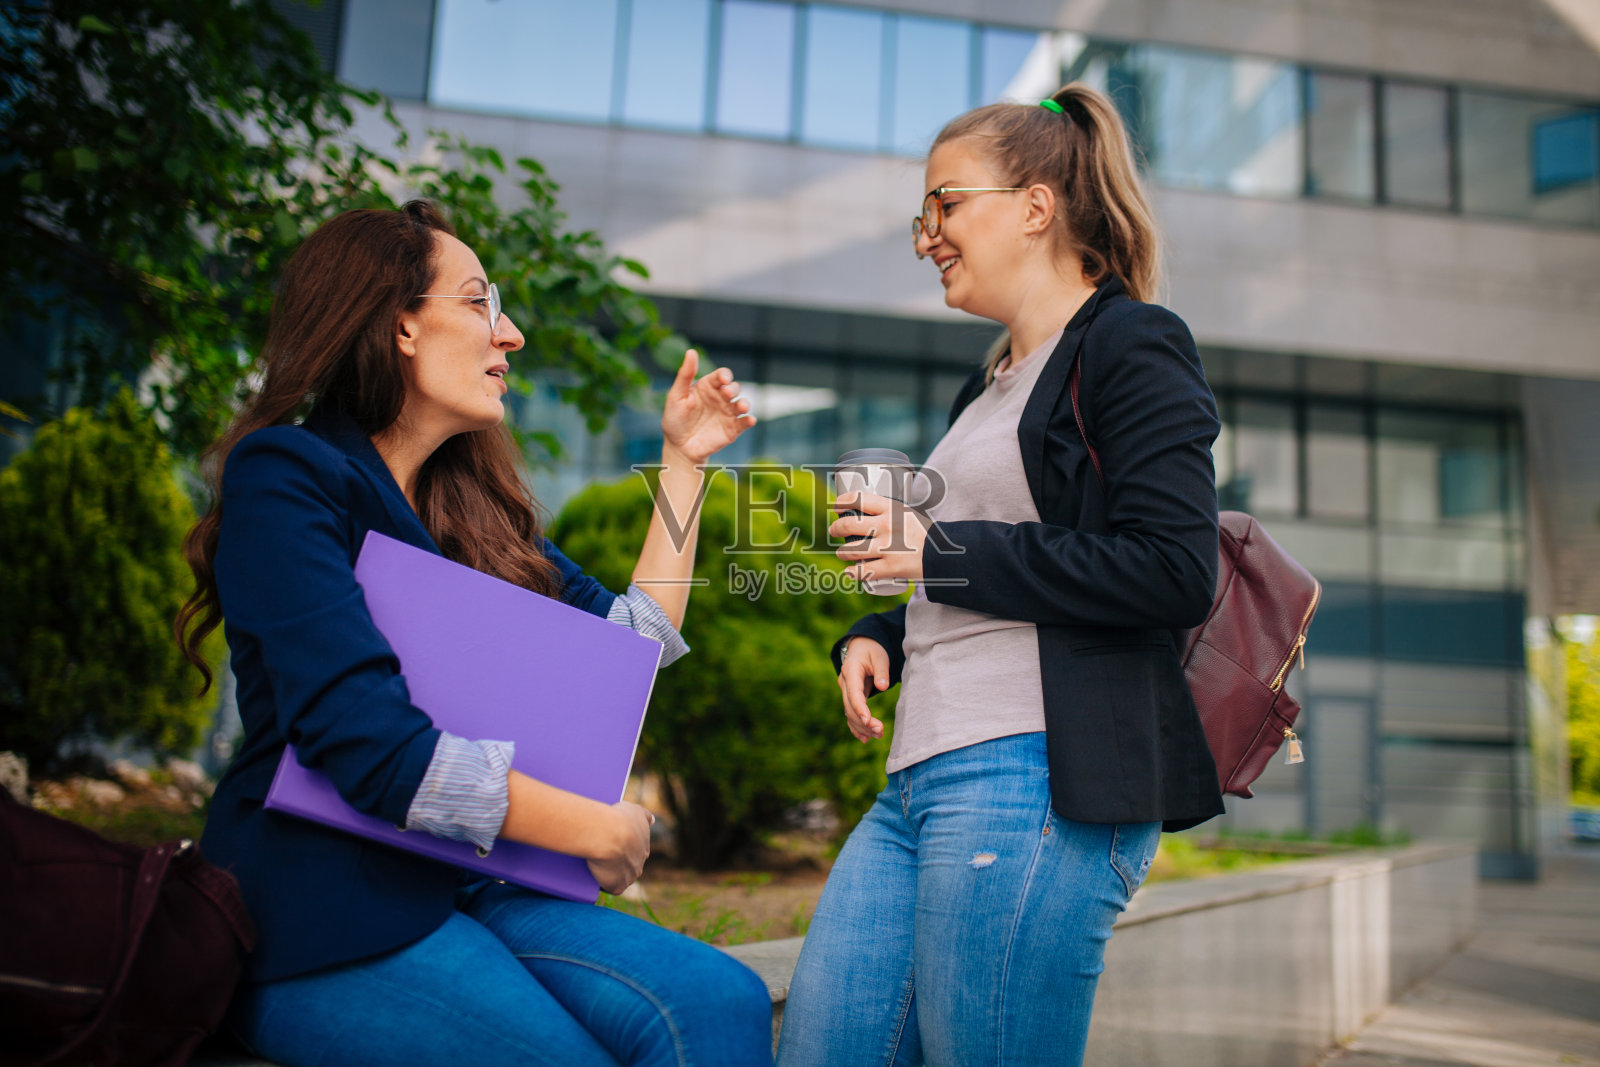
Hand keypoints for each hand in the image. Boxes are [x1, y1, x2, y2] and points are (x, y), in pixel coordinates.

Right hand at [586, 801, 653, 894]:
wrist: (608, 834)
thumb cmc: (620, 819)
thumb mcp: (636, 812)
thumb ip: (644, 816)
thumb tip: (652, 821)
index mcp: (643, 848)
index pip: (634, 852)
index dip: (622, 850)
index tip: (610, 845)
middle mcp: (639, 864)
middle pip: (627, 867)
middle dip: (616, 863)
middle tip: (600, 854)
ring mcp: (629, 877)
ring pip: (619, 878)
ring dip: (609, 874)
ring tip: (592, 866)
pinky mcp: (617, 886)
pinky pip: (609, 887)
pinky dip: (602, 884)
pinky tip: (592, 877)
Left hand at [659, 349, 754, 464]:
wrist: (679, 447)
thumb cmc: (675, 419)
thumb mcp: (676, 396)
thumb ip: (685, 374)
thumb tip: (691, 351)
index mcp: (708, 387)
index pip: (722, 375)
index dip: (725, 375)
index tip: (723, 380)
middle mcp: (720, 398)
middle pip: (734, 388)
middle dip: (733, 389)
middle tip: (726, 394)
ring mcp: (728, 413)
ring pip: (743, 403)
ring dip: (744, 403)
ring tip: (741, 406)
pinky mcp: (733, 429)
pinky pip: (744, 422)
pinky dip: (749, 420)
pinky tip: (749, 420)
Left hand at [829, 491, 929, 587]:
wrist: (944, 555)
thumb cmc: (925, 533)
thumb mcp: (908, 514)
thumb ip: (889, 513)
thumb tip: (866, 512)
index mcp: (891, 508)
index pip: (858, 498)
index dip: (841, 502)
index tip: (835, 507)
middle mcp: (886, 526)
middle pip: (848, 525)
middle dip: (836, 529)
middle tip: (834, 531)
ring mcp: (887, 548)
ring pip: (851, 550)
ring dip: (841, 553)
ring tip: (842, 553)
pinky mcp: (890, 567)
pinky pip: (863, 572)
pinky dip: (853, 573)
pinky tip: (850, 572)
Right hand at [837, 636, 888, 742]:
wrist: (861, 647)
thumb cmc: (872, 651)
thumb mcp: (879, 656)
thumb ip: (881, 671)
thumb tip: (883, 687)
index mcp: (850, 671)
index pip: (853, 693)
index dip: (860, 708)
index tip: (868, 720)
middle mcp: (844, 683)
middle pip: (850, 707)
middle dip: (863, 721)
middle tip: (880, 731)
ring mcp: (845, 691)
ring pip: (850, 713)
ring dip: (862, 727)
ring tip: (879, 735)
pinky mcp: (850, 698)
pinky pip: (851, 714)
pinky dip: (857, 727)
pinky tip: (866, 739)